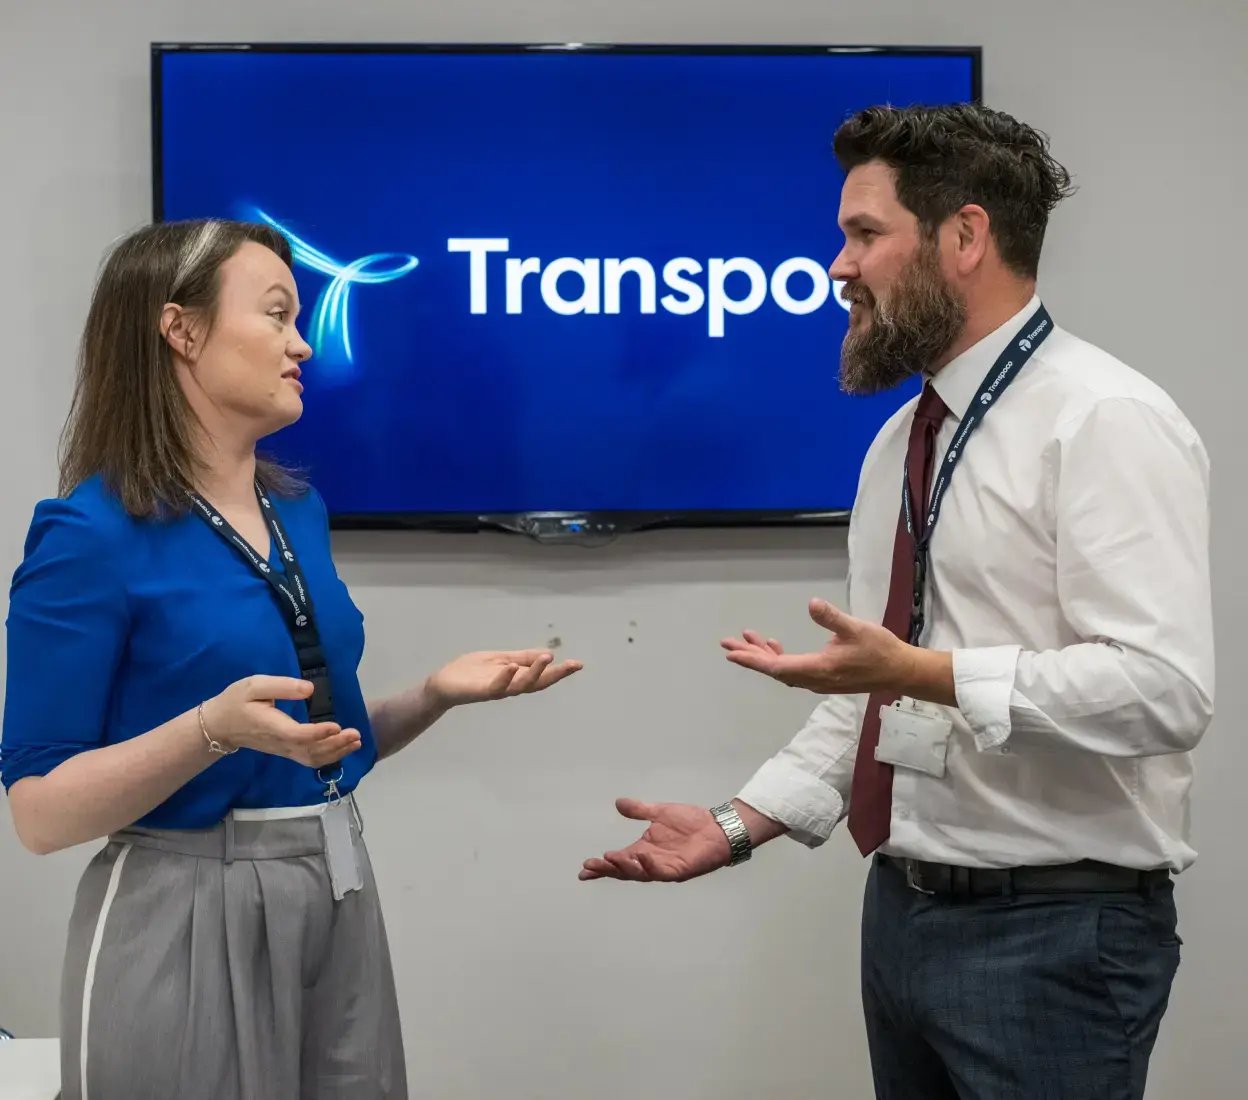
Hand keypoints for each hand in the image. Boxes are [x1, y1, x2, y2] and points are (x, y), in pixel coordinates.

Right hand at [201, 676, 361, 767]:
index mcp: (271, 726)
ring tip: (355, 742)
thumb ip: (281, 686)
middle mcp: (280, 743)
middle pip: (310, 750)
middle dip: (335, 744)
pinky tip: (342, 749)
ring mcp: (283, 750)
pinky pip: (308, 759)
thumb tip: (309, 689)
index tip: (337, 725)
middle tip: (355, 734)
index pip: (297, 734)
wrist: (219, 725)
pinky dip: (328, 757)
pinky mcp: (286, 751)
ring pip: (311, 758)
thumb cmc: (236, 702)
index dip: (318, 733)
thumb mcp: (254, 685)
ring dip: (336, 752)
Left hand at [426, 649, 582, 707]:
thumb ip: (522, 657)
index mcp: (516, 678)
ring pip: (520, 686)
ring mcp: (496, 690)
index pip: (542, 675)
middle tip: (572, 665)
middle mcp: (510, 687)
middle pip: (537, 683)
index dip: (560, 671)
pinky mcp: (480, 692)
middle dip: (555, 675)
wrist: (443, 683)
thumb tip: (549, 654)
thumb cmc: (471, 672)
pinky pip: (495, 687)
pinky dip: (504, 677)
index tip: (579, 664)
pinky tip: (511, 667)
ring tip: (546, 659)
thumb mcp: (501, 658)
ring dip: (534, 673)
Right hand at [579, 798, 732, 882]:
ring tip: (609, 859)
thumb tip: (617, 803)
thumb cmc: (691, 822)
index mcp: (644, 850)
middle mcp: (651, 862)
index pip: (618, 860)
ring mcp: (664, 868)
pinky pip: (661, 871)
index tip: (583, 870)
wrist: (717, 827)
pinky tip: (641, 856)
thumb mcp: (660, 812)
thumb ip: (639, 810)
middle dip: (607, 870)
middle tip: (590, 867)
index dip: (602, 866)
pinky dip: (649, 865)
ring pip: (639, 873)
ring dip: (624, 868)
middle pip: (624, 870)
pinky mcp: (679, 870)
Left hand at [721, 597, 912, 694]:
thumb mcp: (857, 628)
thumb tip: (812, 604)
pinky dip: (779, 659)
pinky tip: (774, 645)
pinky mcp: (823, 678)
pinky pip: (793, 670)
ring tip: (747, 639)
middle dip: (750, 656)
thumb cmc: (880, 649)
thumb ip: (832, 618)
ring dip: (763, 656)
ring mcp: (818, 681)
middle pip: (774, 669)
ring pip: (783, 670)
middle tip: (728, 644)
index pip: (776, 666)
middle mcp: (814, 679)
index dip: (752, 659)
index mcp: (819, 669)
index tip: (732, 653)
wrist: (900, 671)